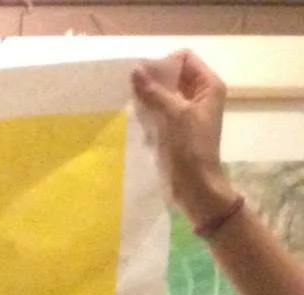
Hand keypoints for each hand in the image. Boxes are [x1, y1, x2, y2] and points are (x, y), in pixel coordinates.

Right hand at [132, 51, 234, 225]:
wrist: (195, 187)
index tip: (146, 78)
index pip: (185, 58)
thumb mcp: (174, 115)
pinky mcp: (176, 129)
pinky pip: (161, 110)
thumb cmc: (191, 148)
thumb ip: (154, 92)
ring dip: (150, 96)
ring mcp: (188, 113)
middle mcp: (200, 95)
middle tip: (134, 90)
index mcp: (208, 85)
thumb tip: (135, 70)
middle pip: (174, 75)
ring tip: (133, 104)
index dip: (165, 64)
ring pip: (166, 93)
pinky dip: (149, 111)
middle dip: (155, 79)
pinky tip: (137, 118)